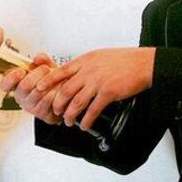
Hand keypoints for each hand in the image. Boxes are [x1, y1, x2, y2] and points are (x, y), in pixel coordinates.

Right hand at [0, 53, 61, 124]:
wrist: (61, 98)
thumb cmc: (49, 81)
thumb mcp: (45, 67)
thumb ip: (42, 60)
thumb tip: (38, 58)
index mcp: (17, 83)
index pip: (5, 84)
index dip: (11, 78)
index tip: (20, 71)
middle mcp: (20, 95)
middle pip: (25, 85)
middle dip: (37, 74)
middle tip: (46, 68)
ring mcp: (29, 105)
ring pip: (38, 92)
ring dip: (49, 83)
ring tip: (56, 77)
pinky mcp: (40, 112)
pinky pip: (48, 100)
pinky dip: (56, 91)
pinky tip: (59, 86)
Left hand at [37, 47, 154, 129]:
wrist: (142, 64)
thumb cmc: (124, 60)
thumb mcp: (99, 56)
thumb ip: (86, 65)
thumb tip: (75, 74)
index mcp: (85, 61)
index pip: (60, 71)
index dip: (48, 81)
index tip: (39, 88)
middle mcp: (88, 71)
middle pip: (65, 90)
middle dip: (58, 103)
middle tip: (56, 111)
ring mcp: (97, 82)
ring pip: (76, 102)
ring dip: (70, 115)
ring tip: (68, 122)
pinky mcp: (108, 93)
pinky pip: (92, 110)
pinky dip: (86, 119)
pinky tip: (84, 124)